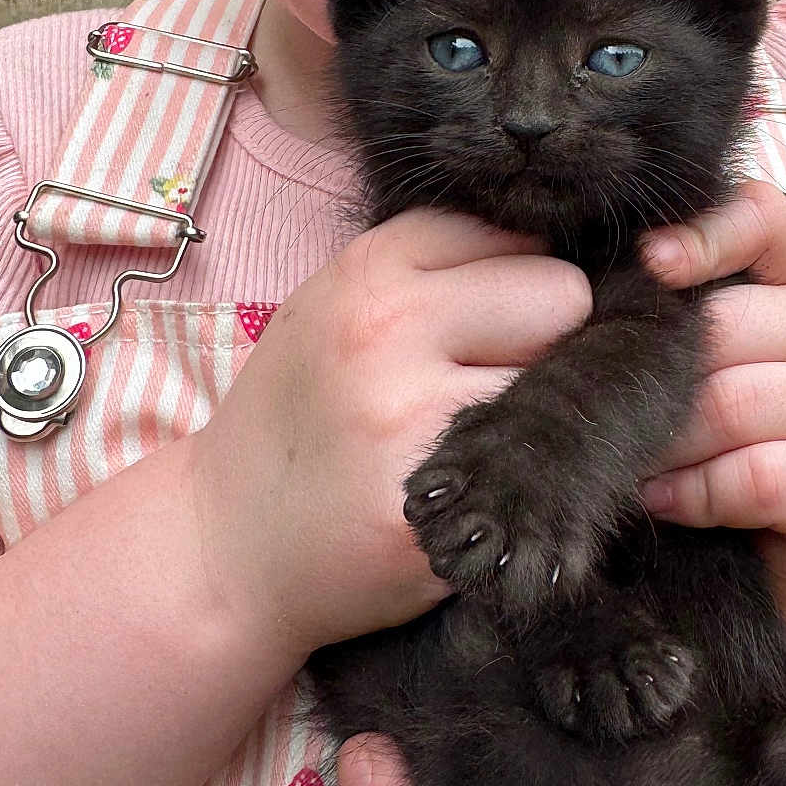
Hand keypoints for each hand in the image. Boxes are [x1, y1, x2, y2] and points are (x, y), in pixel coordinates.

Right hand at [187, 208, 592, 654]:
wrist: (222, 553)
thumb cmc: (300, 418)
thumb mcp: (336, 307)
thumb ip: (434, 268)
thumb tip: (559, 248)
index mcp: (367, 270)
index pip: (513, 232)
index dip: (514, 279)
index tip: (486, 320)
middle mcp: (388, 329)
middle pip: (562, 294)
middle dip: (546, 335)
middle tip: (486, 381)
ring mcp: (412, 419)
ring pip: (561, 382)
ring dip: (535, 411)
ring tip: (470, 440)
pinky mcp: (436, 510)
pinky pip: (539, 469)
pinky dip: (520, 478)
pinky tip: (466, 492)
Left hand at [637, 181, 785, 610]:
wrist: (772, 550)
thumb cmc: (708, 438)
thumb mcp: (685, 360)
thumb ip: (658, 310)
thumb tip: (575, 282)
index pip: (763, 219)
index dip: (706, 232)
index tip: (649, 261)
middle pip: (727, 326)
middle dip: (651, 377)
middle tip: (608, 412)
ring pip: (734, 404)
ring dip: (665, 443)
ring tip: (633, 463)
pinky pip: (758, 477)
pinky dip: (695, 494)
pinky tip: (668, 501)